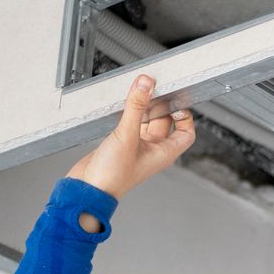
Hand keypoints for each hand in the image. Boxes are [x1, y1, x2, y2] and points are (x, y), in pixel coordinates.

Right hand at [66, 75, 195, 229]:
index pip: (186, 133)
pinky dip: (130, 113)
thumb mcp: (126, 136)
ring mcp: (138, 146)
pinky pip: (132, 123)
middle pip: (165, 122)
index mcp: (164, 152)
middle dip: (161, 105)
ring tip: (138, 92)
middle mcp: (153, 149)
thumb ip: (136, 108)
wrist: (88, 189)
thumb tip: (145, 85)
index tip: (176, 100)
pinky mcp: (122, 143)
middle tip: (153, 89)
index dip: (185, 116)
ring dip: (144, 107)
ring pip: (147, 121)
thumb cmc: (112, 176)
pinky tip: (123, 104)